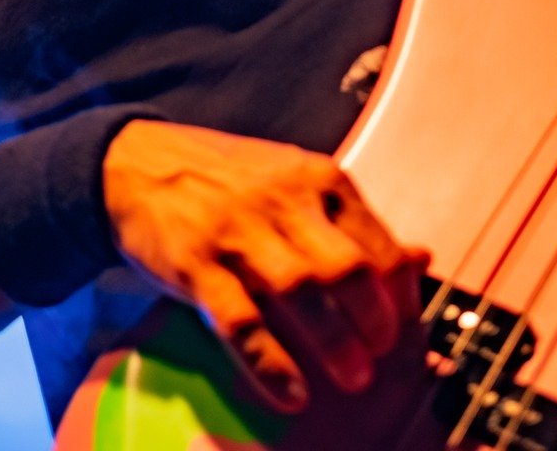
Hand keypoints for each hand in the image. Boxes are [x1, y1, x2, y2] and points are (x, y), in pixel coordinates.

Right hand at [103, 119, 426, 412]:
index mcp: (315, 178)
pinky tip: (290, 394)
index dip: (400, 293)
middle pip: (345, 266)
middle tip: (386, 357)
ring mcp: (237, 232)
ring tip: (355, 379)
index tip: (408, 328)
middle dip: (375, 319)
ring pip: (300, 292)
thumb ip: (352, 222)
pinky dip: (268, 362)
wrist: (134, 162)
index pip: (375, 240)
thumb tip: (422, 258)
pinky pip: (240, 321)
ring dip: (334, 342)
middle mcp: (281, 201)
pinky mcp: (197, 266)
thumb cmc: (228, 179)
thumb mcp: (293, 179)